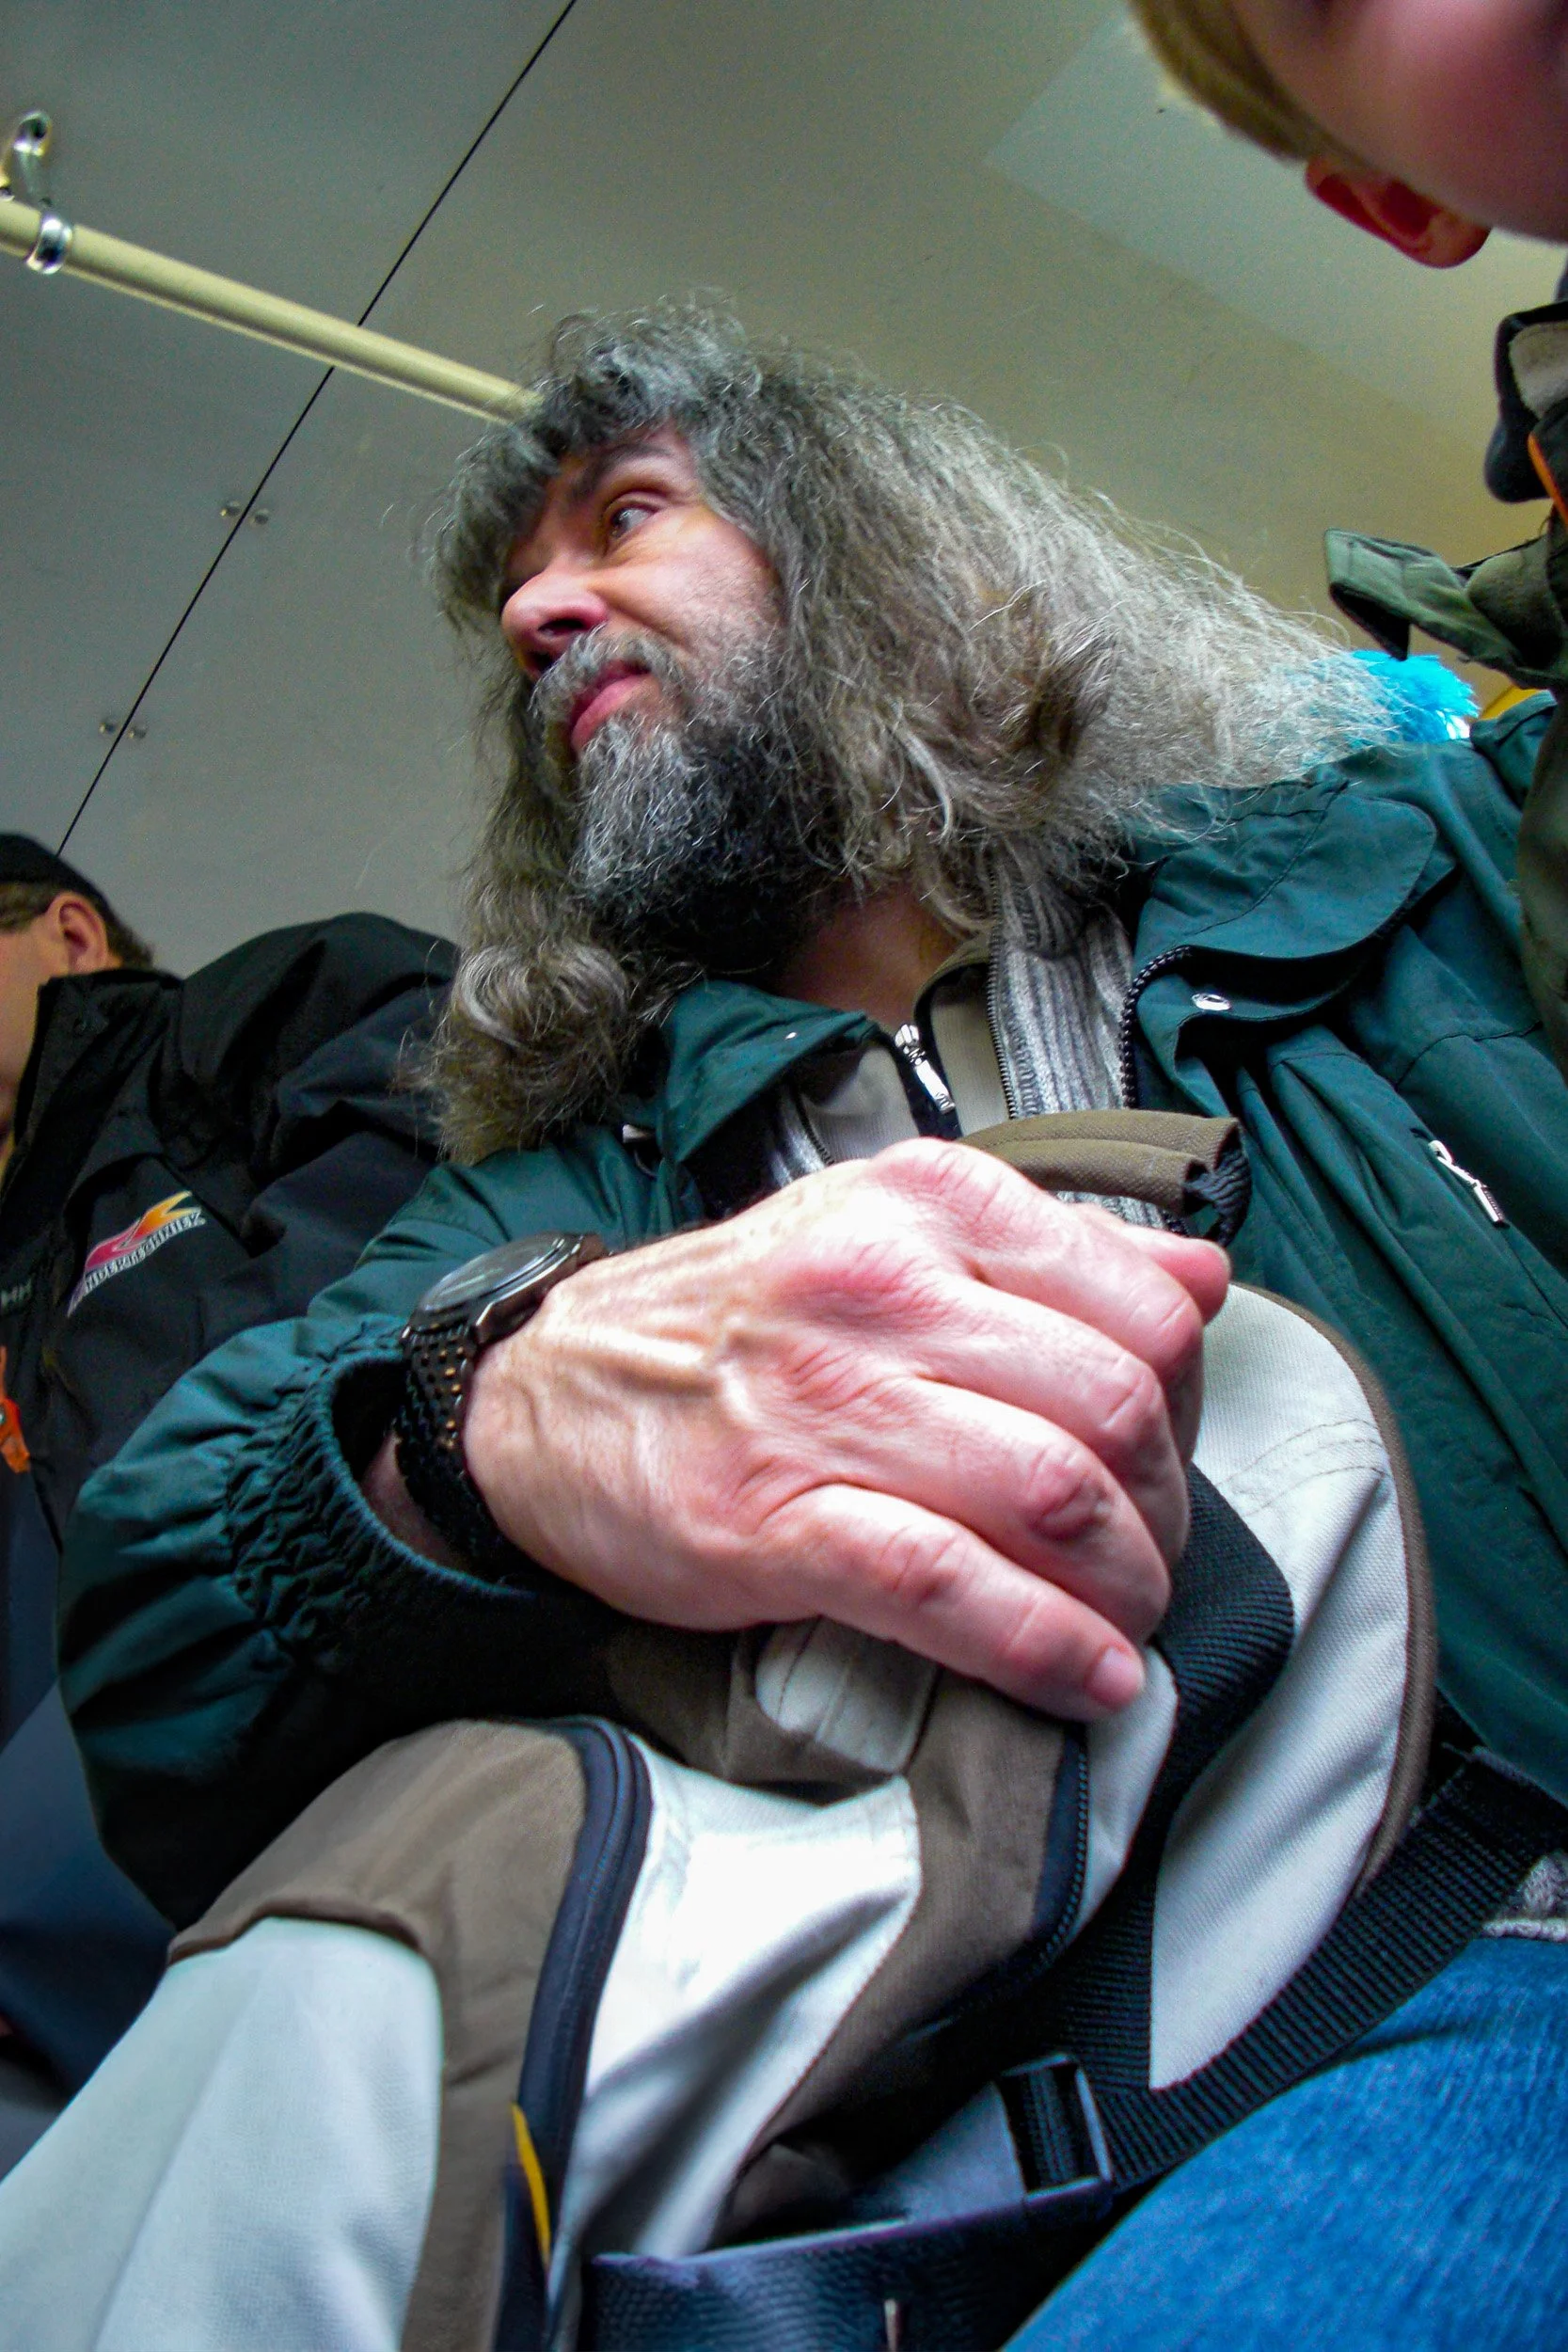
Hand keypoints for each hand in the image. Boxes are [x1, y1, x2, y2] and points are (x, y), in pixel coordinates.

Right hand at [461, 1140, 1228, 1718]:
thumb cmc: (738, 1321)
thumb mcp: (884, 1233)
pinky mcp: (774, 1521)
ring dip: (1122, 1587)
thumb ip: (1049, 1254)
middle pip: (1112, 1406)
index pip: (1140, 1304)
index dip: (1189, 1402)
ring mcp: (826, 1403)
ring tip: (1124, 1624)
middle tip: (1149, 1557)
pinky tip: (1084, 1680)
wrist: (545, 1393)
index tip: (1169, 1456)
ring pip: (1049, 1495)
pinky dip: (1042, 1647)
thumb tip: (1207, 1278)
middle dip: (1163, 1508)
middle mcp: (883, 1286)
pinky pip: (948, 1588)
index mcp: (928, 1205)